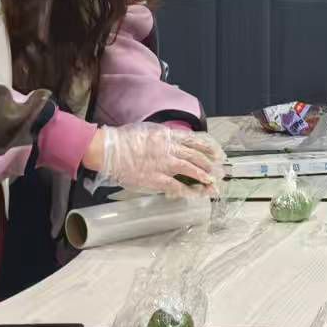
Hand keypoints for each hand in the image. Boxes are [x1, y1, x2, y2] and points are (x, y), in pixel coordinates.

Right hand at [94, 125, 227, 195]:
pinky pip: (177, 187)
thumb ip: (161, 137)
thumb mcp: (147, 131)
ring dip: (204, 177)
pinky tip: (197, 195)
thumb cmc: (123, 139)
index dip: (207, 147)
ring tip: (212, 184)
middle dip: (209, 164)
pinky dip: (189, 191)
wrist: (109, 150)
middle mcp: (169, 149)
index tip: (216, 152)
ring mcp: (164, 164)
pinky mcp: (157, 179)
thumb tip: (171, 141)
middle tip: (217, 170)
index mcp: (166, 135)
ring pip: (191, 170)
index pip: (193, 140)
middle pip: (195, 156)